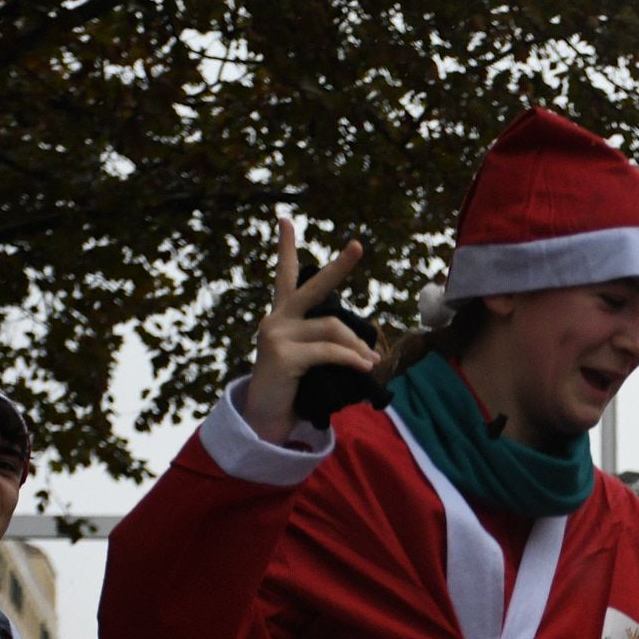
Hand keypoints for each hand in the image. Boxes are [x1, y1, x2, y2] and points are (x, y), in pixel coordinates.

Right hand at [243, 217, 377, 442]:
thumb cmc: (293, 388)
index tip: (285, 220)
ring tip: (372, 362)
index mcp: (282, 317)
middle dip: (338, 267)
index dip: (285, 248)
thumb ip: (329, 345)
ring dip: (358, 346)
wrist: (266, 418)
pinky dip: (351, 359)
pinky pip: (329, 351)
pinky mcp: (282, 354)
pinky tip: (366, 368)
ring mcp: (276, 334)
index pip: (284, 276)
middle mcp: (276, 319)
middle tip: (358, 246)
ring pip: (332, 327)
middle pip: (311, 287)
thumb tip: (369, 349)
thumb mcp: (312, 361)